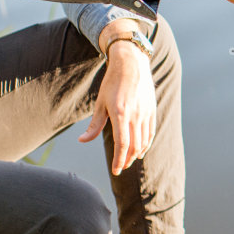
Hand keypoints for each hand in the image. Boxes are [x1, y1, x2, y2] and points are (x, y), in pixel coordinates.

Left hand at [78, 42, 155, 171]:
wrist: (131, 63)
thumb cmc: (112, 83)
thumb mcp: (100, 103)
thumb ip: (94, 125)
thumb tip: (82, 141)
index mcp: (120, 114)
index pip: (122, 144)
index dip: (119, 160)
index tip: (115, 170)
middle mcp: (135, 115)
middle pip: (134, 146)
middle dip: (127, 160)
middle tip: (121, 167)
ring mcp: (145, 113)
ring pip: (144, 141)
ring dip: (137, 154)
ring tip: (129, 160)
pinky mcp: (152, 110)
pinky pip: (150, 132)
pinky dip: (146, 144)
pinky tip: (141, 149)